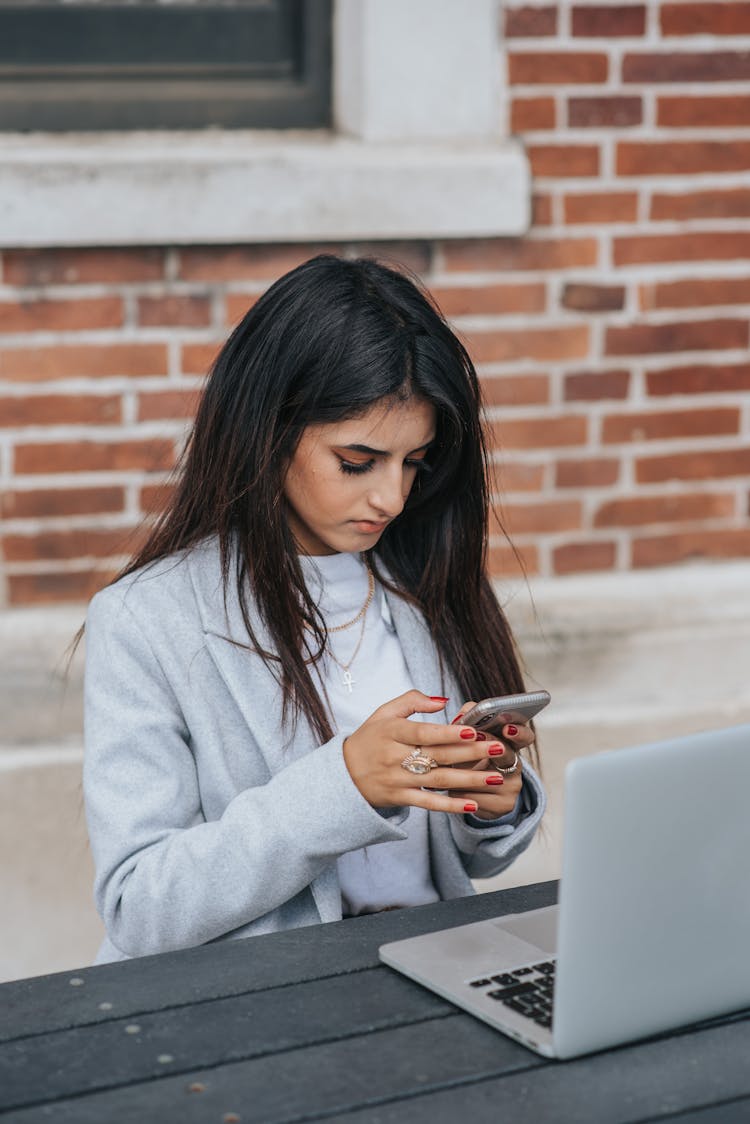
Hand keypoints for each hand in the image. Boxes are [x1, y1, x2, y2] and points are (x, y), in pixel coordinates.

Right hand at [343, 691, 493, 814]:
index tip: (473, 728)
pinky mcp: (399, 798)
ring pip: (438, 780)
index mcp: (391, 731)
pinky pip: (428, 803)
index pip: (423, 731)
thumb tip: (442, 700)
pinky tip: (472, 805)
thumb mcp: (383, 713)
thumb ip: (411, 701)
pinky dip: (450, 806)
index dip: (448, 731)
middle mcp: (394, 756)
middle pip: (438, 755)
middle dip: (471, 752)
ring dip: (470, 780)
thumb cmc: (369, 739)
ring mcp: (397, 779)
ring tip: (496, 777)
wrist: (342, 775)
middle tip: (498, 748)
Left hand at [445, 700, 533, 819]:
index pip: (524, 736)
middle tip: (475, 738)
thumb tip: (462, 714)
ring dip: (462, 771)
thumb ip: (469, 721)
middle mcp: (516, 765)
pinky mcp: (504, 805)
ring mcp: (512, 787)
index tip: (507, 728)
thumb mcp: (470, 740)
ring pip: (485, 777)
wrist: (474, 796)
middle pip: (507, 755)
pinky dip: (458, 791)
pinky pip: (476, 797)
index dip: (518, 732)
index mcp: (511, 745)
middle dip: (488, 746)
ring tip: (442, 766)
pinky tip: (446, 787)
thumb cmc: (469, 760)